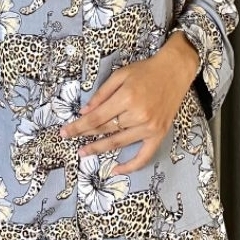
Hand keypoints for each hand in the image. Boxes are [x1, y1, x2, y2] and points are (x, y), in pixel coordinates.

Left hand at [59, 32, 199, 173]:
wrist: (174, 71)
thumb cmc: (146, 70)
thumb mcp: (120, 75)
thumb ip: (102, 94)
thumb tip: (84, 112)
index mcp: (126, 97)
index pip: (96, 117)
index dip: (79, 126)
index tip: (64, 132)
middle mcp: (138, 115)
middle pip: (105, 129)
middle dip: (85, 135)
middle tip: (69, 140)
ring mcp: (150, 127)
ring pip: (119, 142)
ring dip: (99, 148)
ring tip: (84, 152)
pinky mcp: (159, 134)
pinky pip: (144, 156)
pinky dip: (130, 166)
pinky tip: (116, 169)